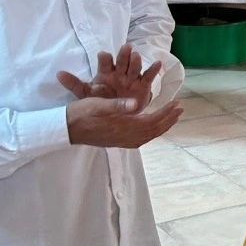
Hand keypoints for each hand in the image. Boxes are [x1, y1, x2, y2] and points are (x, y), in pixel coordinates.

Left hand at [58, 43, 161, 108]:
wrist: (117, 112)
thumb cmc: (102, 99)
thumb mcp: (87, 93)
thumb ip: (74, 83)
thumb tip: (58, 74)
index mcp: (106, 72)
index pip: (105, 62)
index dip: (105, 58)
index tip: (103, 55)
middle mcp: (119, 72)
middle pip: (122, 61)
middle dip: (123, 54)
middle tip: (125, 48)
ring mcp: (132, 77)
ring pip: (135, 66)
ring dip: (136, 61)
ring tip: (136, 56)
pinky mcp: (143, 84)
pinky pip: (148, 76)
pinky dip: (153, 69)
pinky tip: (157, 63)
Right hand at [65, 94, 182, 148]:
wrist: (66, 129)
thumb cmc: (81, 113)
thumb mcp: (98, 104)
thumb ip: (117, 105)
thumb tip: (136, 104)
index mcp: (122, 126)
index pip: (151, 121)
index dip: (165, 113)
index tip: (176, 103)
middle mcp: (125, 137)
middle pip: (153, 130)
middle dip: (168, 120)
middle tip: (180, 109)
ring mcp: (121, 141)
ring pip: (148, 136)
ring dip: (161, 126)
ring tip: (171, 117)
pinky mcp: (117, 142)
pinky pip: (140, 139)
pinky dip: (151, 132)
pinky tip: (152, 127)